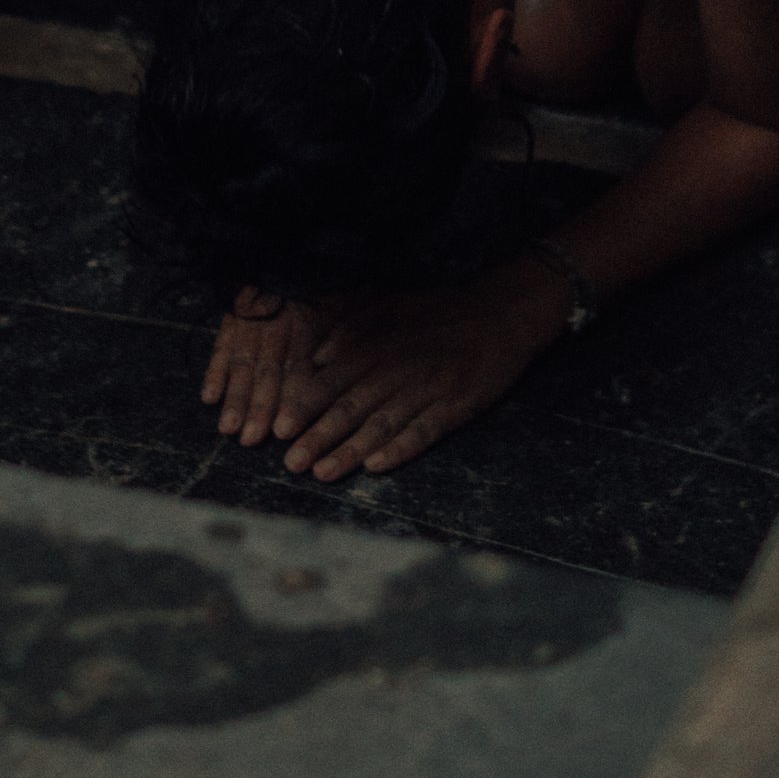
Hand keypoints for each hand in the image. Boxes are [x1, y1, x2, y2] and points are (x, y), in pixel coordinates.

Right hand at [202, 288, 331, 447]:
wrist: (287, 250)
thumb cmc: (323, 283)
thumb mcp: (343, 303)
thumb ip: (341, 334)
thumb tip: (333, 363)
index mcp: (304, 323)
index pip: (297, 367)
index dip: (290, 398)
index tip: (284, 429)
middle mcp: (275, 325)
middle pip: (266, 371)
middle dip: (258, 407)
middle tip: (251, 439)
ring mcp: (250, 322)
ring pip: (241, 363)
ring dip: (234, 397)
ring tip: (227, 428)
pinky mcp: (232, 316)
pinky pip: (220, 346)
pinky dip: (214, 372)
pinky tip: (208, 398)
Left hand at [279, 265, 568, 482]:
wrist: (500, 312)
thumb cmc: (438, 311)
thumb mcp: (391, 304)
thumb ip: (350, 326)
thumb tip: (317, 356)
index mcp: (379, 343)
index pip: (334, 379)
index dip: (305, 405)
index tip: (278, 427)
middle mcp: (398, 367)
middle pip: (351, 406)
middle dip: (318, 436)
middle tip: (290, 462)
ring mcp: (428, 388)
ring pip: (381, 424)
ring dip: (350, 451)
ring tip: (322, 473)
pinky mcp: (456, 406)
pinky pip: (424, 431)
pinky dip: (400, 449)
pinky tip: (377, 466)